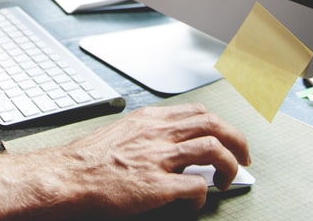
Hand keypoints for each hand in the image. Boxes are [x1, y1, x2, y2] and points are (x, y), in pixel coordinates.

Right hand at [59, 103, 250, 212]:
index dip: (221, 125)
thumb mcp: (122, 133)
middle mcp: (158, 133)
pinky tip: (195, 200)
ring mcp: (159, 158)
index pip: (198, 112)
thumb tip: (170, 145)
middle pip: (214, 125)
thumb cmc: (89, 159)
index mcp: (150, 120)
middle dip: (237, 141)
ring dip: (230, 166)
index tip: (228, 138)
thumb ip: (148, 135)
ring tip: (228, 180)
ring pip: (213, 150)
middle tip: (244, 158)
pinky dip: (203, 195)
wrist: (68, 176)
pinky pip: (196, 186)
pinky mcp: (157, 185)